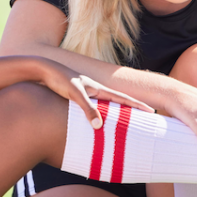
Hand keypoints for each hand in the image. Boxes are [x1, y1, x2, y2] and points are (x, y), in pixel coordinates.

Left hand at [38, 62, 154, 128]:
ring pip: (107, 106)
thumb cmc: (59, 80)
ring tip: (126, 123)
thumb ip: (88, 109)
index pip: (123, 98)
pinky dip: (100, 115)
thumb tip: (99, 126)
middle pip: (118, 102)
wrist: (44, 70)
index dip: (137, 105)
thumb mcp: (75, 94)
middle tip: (145, 119)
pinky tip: (98, 123)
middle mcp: (95, 90)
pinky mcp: (77, 97)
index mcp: (98, 88)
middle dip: (132, 110)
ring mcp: (86, 93)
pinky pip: (94, 108)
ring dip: (117, 113)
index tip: (152, 111)